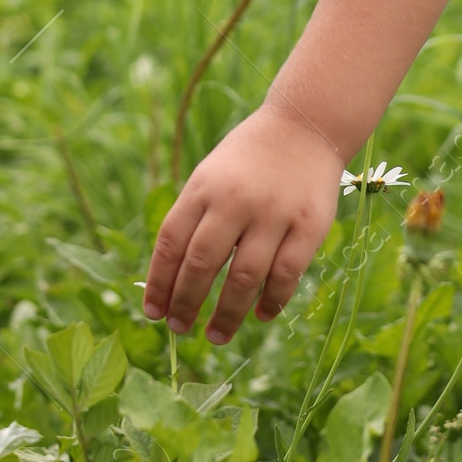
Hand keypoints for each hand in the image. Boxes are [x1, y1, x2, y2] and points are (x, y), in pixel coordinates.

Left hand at [143, 102, 344, 344]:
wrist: (306, 124)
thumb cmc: (249, 159)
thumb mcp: (211, 176)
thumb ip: (193, 218)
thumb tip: (170, 281)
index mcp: (204, 187)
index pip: (171, 243)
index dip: (159, 282)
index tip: (153, 313)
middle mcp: (235, 200)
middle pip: (202, 263)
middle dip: (186, 303)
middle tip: (180, 329)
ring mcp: (274, 213)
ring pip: (244, 277)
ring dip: (227, 315)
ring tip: (216, 336)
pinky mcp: (309, 225)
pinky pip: (285, 274)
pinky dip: (271, 301)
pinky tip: (260, 315)